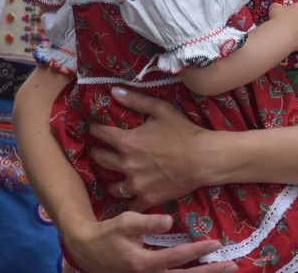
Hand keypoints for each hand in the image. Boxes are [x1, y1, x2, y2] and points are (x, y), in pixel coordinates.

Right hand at [63, 211, 236, 272]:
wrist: (86, 251)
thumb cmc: (106, 233)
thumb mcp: (124, 222)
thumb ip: (146, 222)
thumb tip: (170, 221)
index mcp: (142, 264)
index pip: (176, 258)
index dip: (197, 251)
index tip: (215, 243)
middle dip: (209, 272)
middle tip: (232, 264)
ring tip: (224, 268)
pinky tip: (202, 270)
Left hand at [89, 89, 213, 209]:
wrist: (202, 158)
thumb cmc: (183, 131)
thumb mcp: (160, 109)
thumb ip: (136, 100)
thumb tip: (114, 91)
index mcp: (128, 141)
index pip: (102, 134)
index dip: (96, 130)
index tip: (94, 128)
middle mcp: (127, 164)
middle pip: (102, 160)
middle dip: (97, 154)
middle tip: (97, 152)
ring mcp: (136, 184)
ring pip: (113, 187)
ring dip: (110, 181)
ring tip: (111, 178)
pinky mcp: (148, 198)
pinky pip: (131, 205)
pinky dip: (129, 202)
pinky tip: (129, 199)